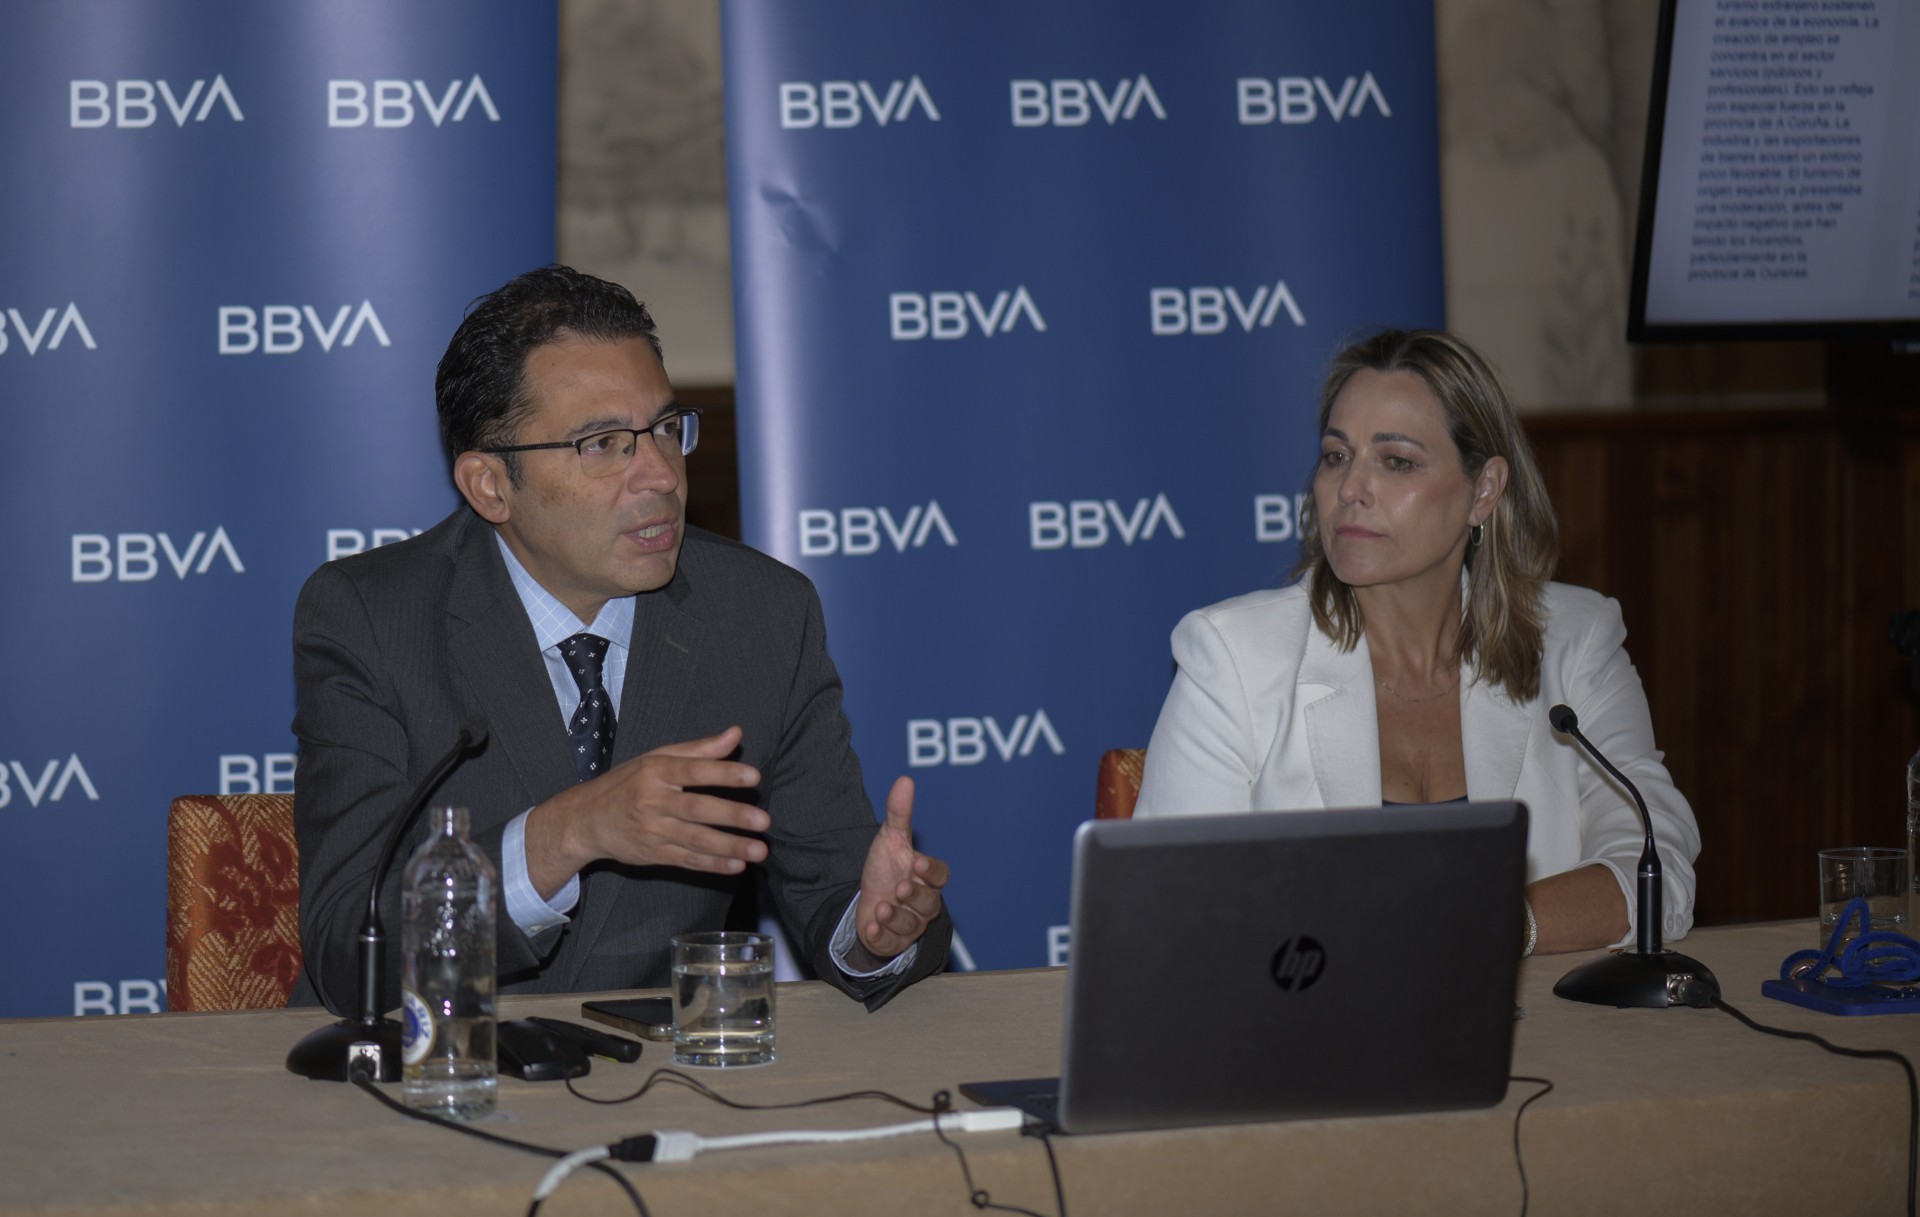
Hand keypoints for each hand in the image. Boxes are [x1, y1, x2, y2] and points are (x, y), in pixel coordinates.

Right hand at [524, 726, 767, 896]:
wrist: (585, 819)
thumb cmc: (628, 783)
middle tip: (763, 821)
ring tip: (759, 851)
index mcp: (656, 771)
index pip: (693, 771)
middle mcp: (653, 801)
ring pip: (695, 840)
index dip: (724, 774)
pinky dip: (712, 864)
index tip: (754, 777)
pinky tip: (737, 865)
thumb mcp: (656, 758)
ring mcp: (653, 830)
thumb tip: (736, 733)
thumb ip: (699, 750)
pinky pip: (687, 860)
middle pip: (697, 809)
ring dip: (730, 847)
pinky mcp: (653, 854)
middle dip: (732, 816)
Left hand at [854, 776, 948, 960]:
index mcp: (927, 878)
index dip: (931, 871)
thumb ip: (899, 813)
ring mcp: (910, 925)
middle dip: (914, 896)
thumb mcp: (890, 840)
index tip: (917, 863)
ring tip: (881, 907)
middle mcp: (924, 904)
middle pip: (928, 903)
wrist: (867, 902)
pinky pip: (892, 944)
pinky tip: (871, 927)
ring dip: (896, 917)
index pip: (940, 876)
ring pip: (911, 926)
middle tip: (899, 888)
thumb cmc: (886, 869)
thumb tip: (905, 780)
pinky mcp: (894, 942)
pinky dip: (881, 936)